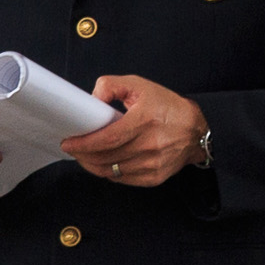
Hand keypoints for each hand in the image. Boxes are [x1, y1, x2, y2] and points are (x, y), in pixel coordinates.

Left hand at [63, 75, 208, 188]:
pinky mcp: (154, 177)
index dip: (84, 143)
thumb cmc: (167, 107)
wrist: (196, 130)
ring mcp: (153, 164)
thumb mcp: (139, 85)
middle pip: (105, 158)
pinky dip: (109, 172)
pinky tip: (104, 163)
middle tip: (74, 149)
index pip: (107, 139)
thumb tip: (92, 100)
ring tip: (85, 156)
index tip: (69, 143)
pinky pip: (123, 179)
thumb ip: (111, 86)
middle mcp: (149, 145)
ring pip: (111, 172)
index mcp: (144, 121)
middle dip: (83, 155)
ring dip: (93, 165)